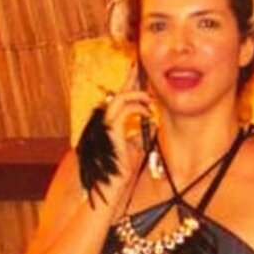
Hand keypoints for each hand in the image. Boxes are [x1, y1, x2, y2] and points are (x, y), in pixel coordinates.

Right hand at [102, 64, 154, 184]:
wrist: (111, 188)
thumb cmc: (121, 171)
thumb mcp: (134, 149)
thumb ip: (138, 134)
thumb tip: (149, 124)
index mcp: (108, 124)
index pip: (118, 99)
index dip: (128, 84)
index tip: (138, 72)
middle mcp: (103, 121)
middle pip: (117, 92)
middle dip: (130, 78)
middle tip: (140, 65)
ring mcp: (104, 125)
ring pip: (120, 98)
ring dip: (137, 95)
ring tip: (150, 99)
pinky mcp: (110, 130)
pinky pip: (124, 109)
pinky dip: (138, 107)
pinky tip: (148, 112)